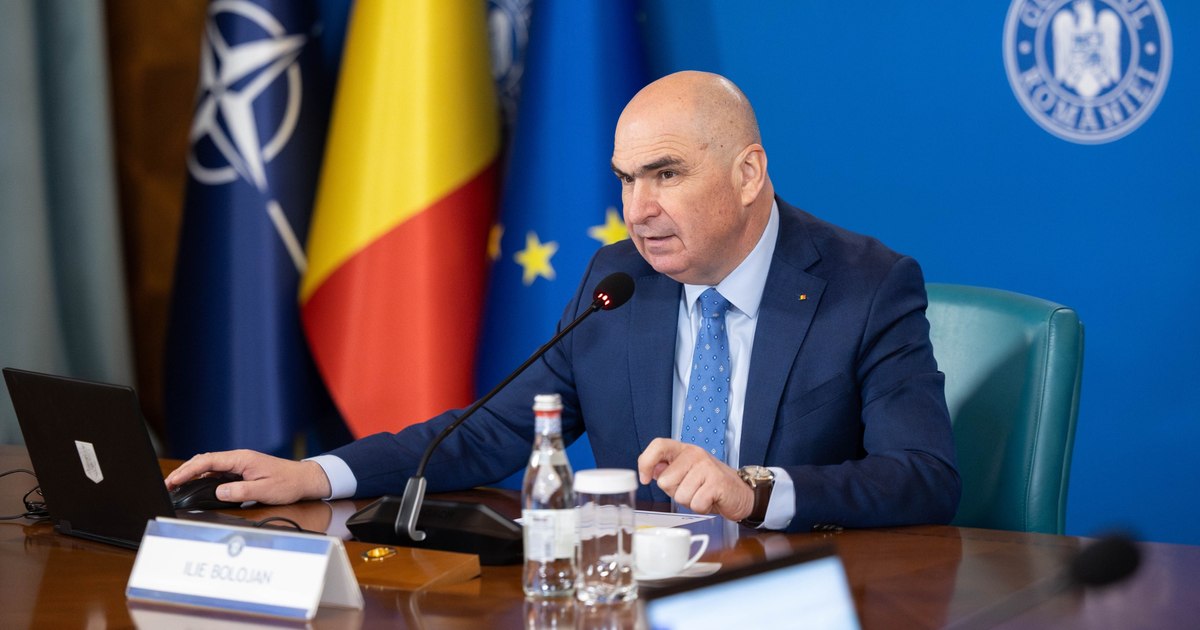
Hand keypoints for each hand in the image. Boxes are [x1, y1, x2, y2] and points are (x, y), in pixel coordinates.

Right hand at [164, 449, 332, 504]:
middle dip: (184, 471)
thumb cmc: (288, 483)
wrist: (303, 479)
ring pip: (209, 465)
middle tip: (168, 484)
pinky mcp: (241, 471)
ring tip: (177, 485)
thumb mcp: (265, 490)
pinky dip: (203, 476)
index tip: (174, 480)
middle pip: (205, 461)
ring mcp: (239, 464)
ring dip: (192, 473)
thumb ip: (241, 491)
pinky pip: (217, 471)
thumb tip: (219, 492)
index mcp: (242, 459)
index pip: (208, 461)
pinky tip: (196, 484)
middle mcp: (238, 458)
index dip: (188, 470)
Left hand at [637, 438, 753, 521]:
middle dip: (675, 492)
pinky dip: (701, 508)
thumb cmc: (709, 484)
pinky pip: (695, 504)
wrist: (740, 493)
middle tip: (692, 489)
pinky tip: (710, 500)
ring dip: (689, 501)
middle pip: (665, 481)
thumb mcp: (685, 473)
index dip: (646, 462)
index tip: (645, 479)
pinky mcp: (717, 482)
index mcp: (683, 450)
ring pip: (680, 495)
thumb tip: (649, 470)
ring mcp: (706, 467)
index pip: (658, 445)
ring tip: (702, 494)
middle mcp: (695, 454)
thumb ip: (667, 470)